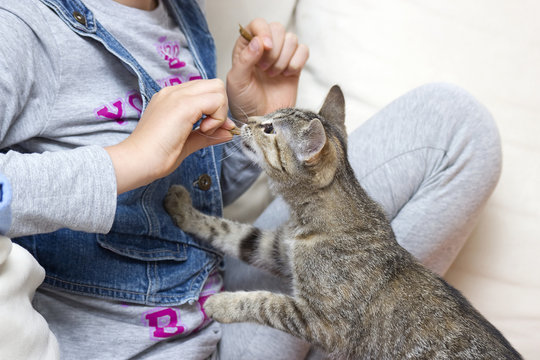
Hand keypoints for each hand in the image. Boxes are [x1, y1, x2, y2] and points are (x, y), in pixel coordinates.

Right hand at [105, 79, 234, 193]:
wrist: (137, 161)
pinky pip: (216, 100)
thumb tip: (228, 133)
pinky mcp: (183, 104)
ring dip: (219, 111)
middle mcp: (174, 92)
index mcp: (172, 98)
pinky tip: (204, 131)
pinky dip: (218, 117)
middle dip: (221, 108)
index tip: (212, 129)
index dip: (215, 109)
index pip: (205, 90)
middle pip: (215, 85)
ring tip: (205, 131)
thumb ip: (208, 135)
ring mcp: (177, 95)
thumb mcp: (187, 143)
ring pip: (217, 88)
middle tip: (210, 129)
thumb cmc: (155, 156)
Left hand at [226, 19, 309, 119]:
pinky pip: (303, 50)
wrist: (263, 120)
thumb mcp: (237, 82)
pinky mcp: (294, 65)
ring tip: (274, 75)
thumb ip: (245, 59)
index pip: (258, 24)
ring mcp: (281, 56)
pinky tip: (286, 75)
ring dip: (284, 58)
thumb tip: (259, 41)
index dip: (264, 32)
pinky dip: (297, 62)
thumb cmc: (245, 102)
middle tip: (265, 69)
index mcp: (246, 47)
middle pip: (277, 28)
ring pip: (292, 39)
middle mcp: (264, 48)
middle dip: (274, 50)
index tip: (265, 47)